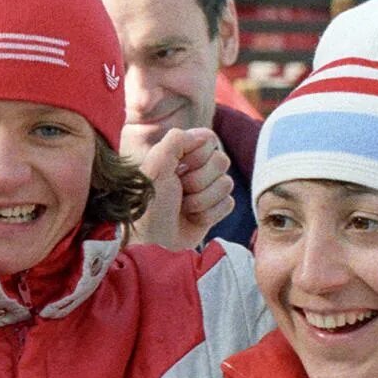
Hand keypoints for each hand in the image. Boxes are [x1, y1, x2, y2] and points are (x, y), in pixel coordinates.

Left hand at [126, 128, 230, 249]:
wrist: (152, 241)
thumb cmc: (149, 204)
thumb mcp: (155, 166)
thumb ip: (175, 140)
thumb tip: (204, 136)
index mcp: (180, 153)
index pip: (209, 139)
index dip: (197, 155)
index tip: (178, 168)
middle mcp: (196, 168)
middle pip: (222, 161)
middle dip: (198, 181)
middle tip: (179, 192)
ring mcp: (207, 189)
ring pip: (227, 184)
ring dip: (201, 200)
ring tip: (182, 208)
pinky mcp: (215, 209)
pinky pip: (229, 204)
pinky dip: (208, 214)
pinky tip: (192, 219)